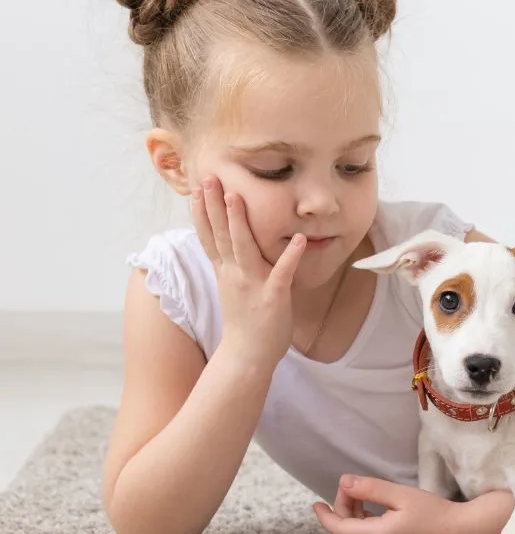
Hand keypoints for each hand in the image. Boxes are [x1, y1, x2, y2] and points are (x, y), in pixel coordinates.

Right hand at [191, 175, 305, 366]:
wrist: (247, 356)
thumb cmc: (245, 321)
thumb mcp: (233, 286)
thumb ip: (231, 263)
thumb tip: (229, 241)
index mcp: (225, 271)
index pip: (209, 236)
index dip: (202, 211)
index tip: (197, 187)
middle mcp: (234, 274)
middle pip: (221, 235)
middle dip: (215, 205)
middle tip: (209, 178)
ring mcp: (252, 285)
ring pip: (244, 248)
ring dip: (241, 222)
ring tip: (239, 196)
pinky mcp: (273, 297)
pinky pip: (283, 273)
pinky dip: (290, 256)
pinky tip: (299, 239)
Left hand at [313, 475, 477, 533]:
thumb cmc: (435, 513)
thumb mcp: (401, 495)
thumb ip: (370, 489)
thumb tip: (344, 482)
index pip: (338, 528)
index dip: (325, 516)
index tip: (316, 503)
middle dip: (340, 513)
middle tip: (350, 490)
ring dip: (351, 521)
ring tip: (360, 499)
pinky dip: (362, 529)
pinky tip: (373, 514)